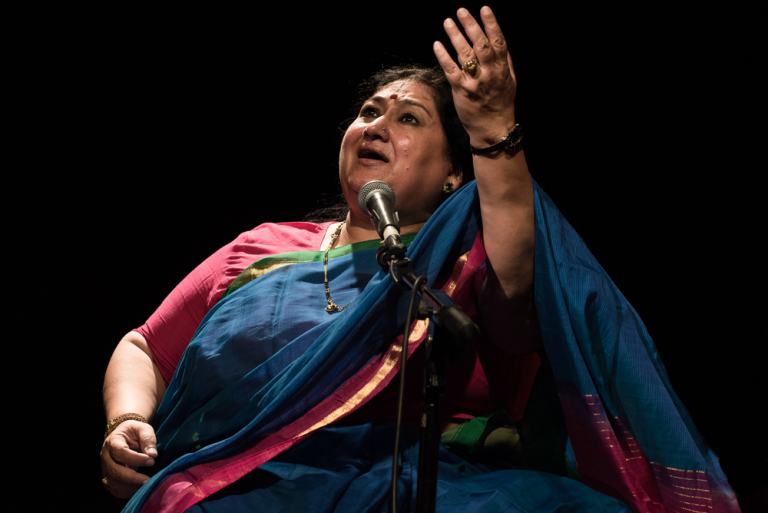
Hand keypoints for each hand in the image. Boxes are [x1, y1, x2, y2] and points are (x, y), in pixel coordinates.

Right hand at [100, 420, 156, 498]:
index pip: (121, 452)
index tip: (151, 461)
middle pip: (115, 470)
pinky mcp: (109, 477)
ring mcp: (106, 468)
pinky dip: (127, 492)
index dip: (135, 459)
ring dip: (130, 487)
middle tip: (149, 480)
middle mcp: (106, 456)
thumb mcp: (143, 429)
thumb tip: (153, 455)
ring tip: (146, 486)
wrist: (124, 435)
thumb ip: (148, 439)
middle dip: (132, 478)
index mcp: (113, 441)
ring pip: (114, 482)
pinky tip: (140, 490)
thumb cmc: (134, 431)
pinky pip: (115, 489)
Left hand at [433, 6, 516, 146]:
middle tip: (462, 11)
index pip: (498, 42)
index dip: (492, 24)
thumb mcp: (510, 81)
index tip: (485, 9)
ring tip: (448, 22)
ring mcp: (475, 82)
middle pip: (481, 45)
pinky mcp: (461, 91)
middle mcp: (489, 73)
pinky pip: (451, 71)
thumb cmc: (501, 104)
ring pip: (465, 55)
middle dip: (471, 26)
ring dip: (455, 36)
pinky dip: (444, 56)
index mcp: (502, 69)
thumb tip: (499, 42)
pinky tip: (437, 45)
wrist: (493, 128)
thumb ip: (504, 61)